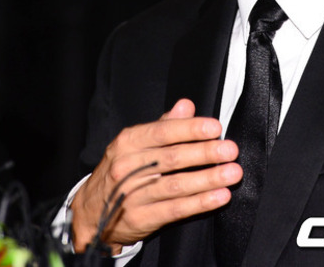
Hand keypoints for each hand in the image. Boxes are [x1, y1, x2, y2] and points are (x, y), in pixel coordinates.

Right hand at [70, 99, 241, 252]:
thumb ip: (164, 124)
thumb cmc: (121, 170)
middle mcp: (127, 167)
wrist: (91, 211)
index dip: (190, 129)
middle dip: (205, 153)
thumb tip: (186, 105)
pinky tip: (219, 197)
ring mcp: (131, 194)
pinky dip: (199, 203)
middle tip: (230, 149)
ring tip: (232, 173)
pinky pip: (174, 210)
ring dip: (208, 179)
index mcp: (127, 142)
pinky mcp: (139, 218)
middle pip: (172, 158)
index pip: (163, 132)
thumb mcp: (135, 142)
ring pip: (176, 185)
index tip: (215, 128)